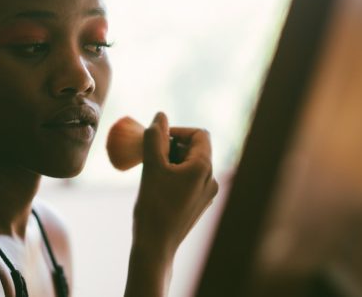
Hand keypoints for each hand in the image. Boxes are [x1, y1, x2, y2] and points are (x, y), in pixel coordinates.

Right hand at [132, 112, 218, 259]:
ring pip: (190, 164)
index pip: (198, 134)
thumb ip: (154, 138)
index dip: (177, 131)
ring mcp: (206, 194)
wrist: (156, 247)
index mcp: (204, 168)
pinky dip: (173, 175)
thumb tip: (160, 115)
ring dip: (170, 160)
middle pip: (195, 148)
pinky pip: (188, 179)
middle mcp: (211, 179)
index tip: (156, 140)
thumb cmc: (153, 206)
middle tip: (151, 156)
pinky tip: (157, 186)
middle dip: (171, 146)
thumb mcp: (151, 167)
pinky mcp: (197, 204)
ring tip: (152, 172)